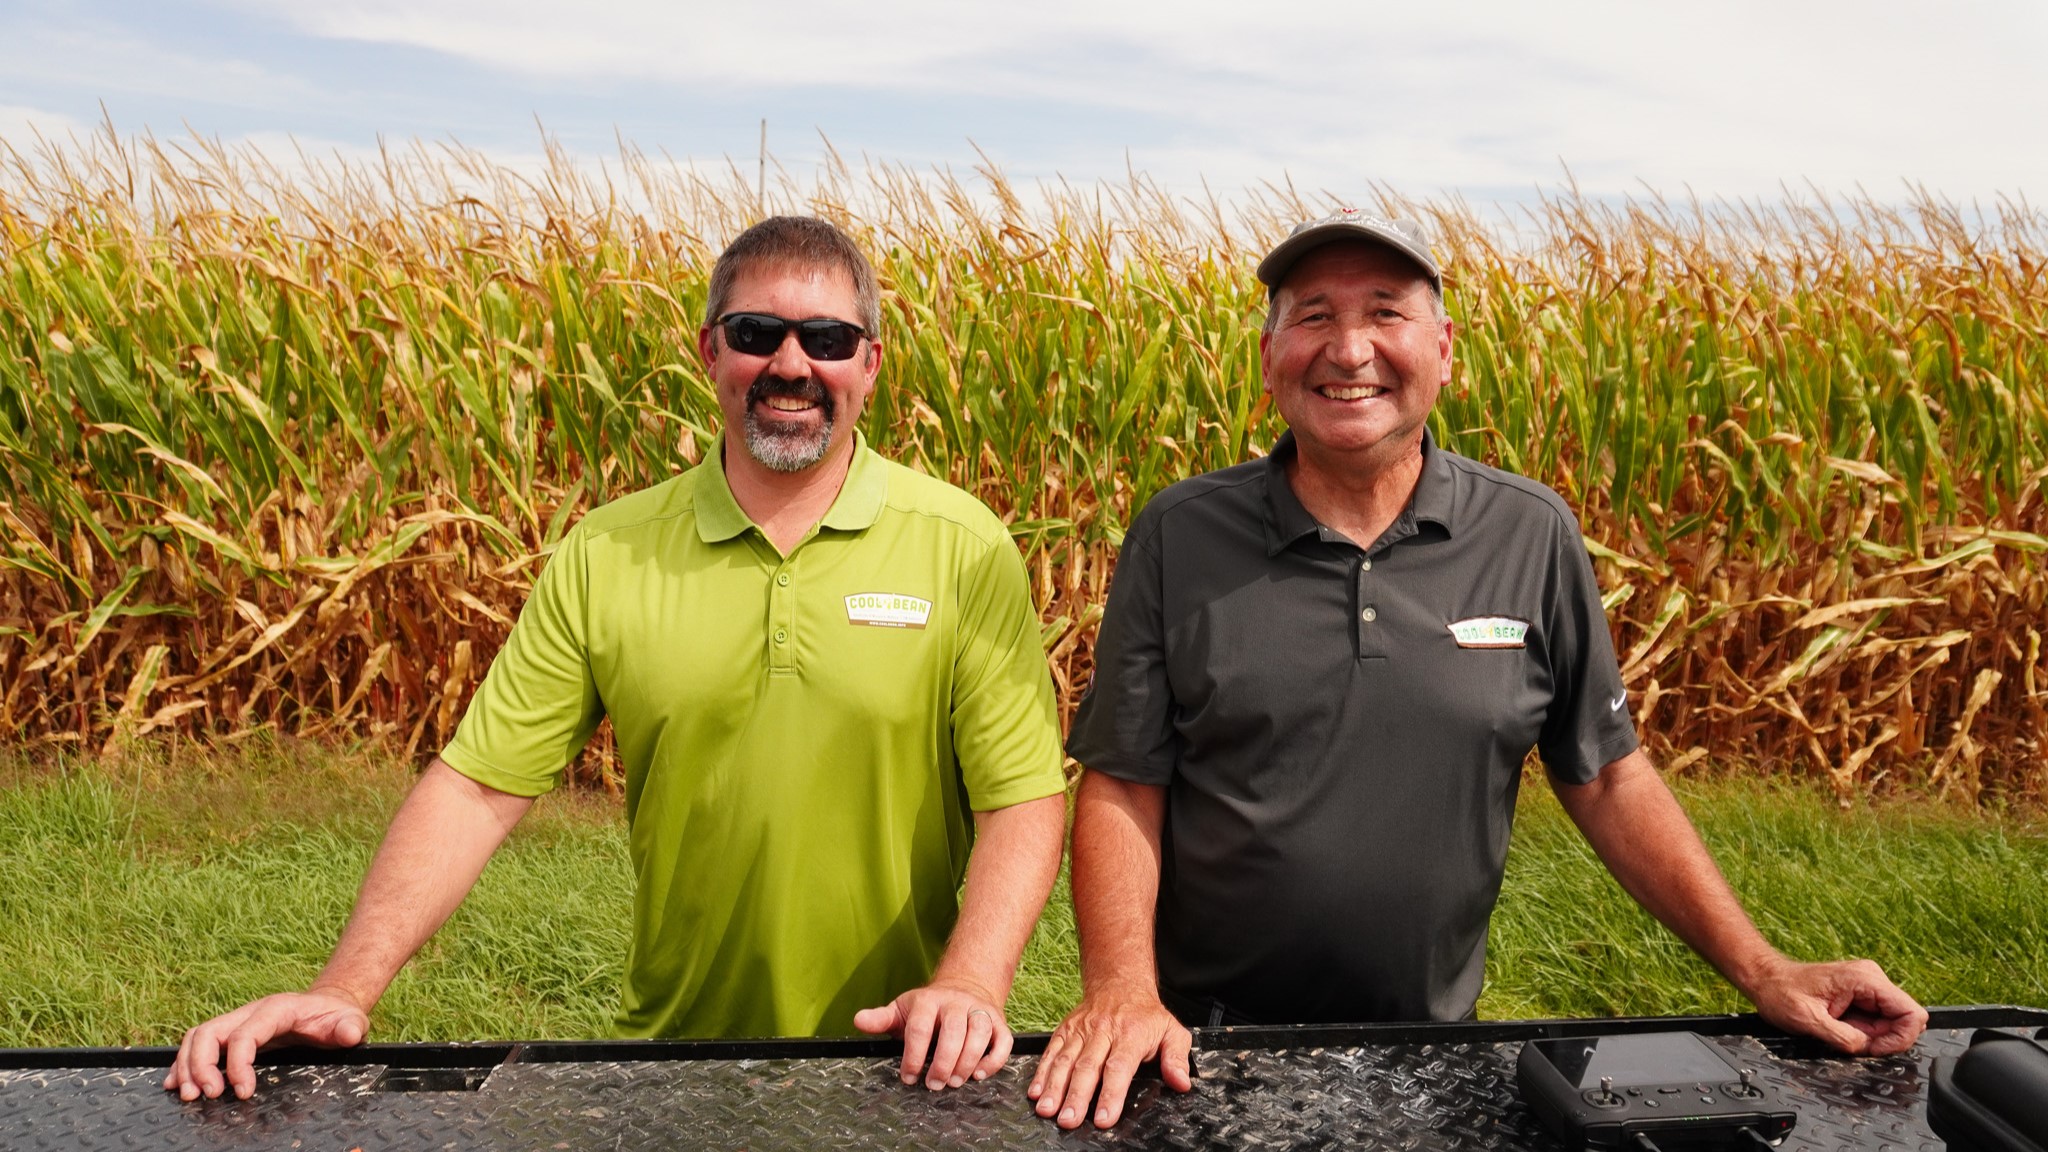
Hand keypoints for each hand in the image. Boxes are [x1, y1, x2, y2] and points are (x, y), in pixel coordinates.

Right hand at [162, 989, 369, 1100]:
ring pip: (198, 1036)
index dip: (238, 1064)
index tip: (243, 1093)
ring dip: (186, 1065)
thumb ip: (350, 1027)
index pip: (246, 1034)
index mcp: (277, 1009)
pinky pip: (199, 1043)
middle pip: (211, 1031)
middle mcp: (251, 1012)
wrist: (330, 1006)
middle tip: (206, 1096)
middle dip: (201, 1065)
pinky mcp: (232, 1033)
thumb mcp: (351, 1021)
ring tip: (187, 1095)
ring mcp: (238, 1021)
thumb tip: (349, 1034)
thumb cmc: (337, 1017)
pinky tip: (175, 1082)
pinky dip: (183, 1062)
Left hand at [854, 979, 1011, 1089]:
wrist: (964, 986)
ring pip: (980, 1032)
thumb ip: (881, 1018)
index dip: (914, 1055)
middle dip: (944, 1061)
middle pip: (953, 1030)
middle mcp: (956, 1003)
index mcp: (928, 1000)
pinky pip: (1003, 1040)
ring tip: (955, 1081)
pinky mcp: (999, 1021)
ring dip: (969, 1060)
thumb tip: (858, 1021)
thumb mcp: (902, 1010)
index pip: (920, 1028)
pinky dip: (995, 1059)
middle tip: (934, 1084)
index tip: (908, 1077)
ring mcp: (979, 1010)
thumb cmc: (927, 1009)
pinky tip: (979, 1074)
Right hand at [1029, 990, 1192, 1128]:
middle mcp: (1103, 1031)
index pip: (1118, 1067)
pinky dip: (1041, 1072)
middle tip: (1069, 1121)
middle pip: (1087, 1067)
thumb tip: (1181, 1083)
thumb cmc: (1145, 1015)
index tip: (1103, 1117)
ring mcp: (1081, 1030)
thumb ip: (1177, 1058)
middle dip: (1076, 1096)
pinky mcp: (1065, 1030)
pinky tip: (1035, 1092)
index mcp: (1130, 1034)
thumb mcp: (1172, 1031)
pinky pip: (1051, 1051)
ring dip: (1054, 1087)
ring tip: (1048, 1110)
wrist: (1120, 983)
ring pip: (1065, 1060)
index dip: (1110, 1093)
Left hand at [1742, 956, 1927, 1055]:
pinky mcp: (1861, 995)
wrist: (1765, 979)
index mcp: (1865, 980)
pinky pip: (1877, 1021)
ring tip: (1842, 1033)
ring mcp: (1868, 987)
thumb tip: (1868, 1048)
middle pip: (1905, 1020)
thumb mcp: (1809, 1021)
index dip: (1899, 1039)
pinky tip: (1843, 1029)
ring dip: (1873, 1037)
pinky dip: (1866, 1033)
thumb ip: (1844, 1037)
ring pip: (1892, 1023)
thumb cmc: (1780, 992)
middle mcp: (1872, 979)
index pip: (1912, 1013)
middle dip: (1885, 1040)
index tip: (1873, 1048)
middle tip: (1854, 1044)